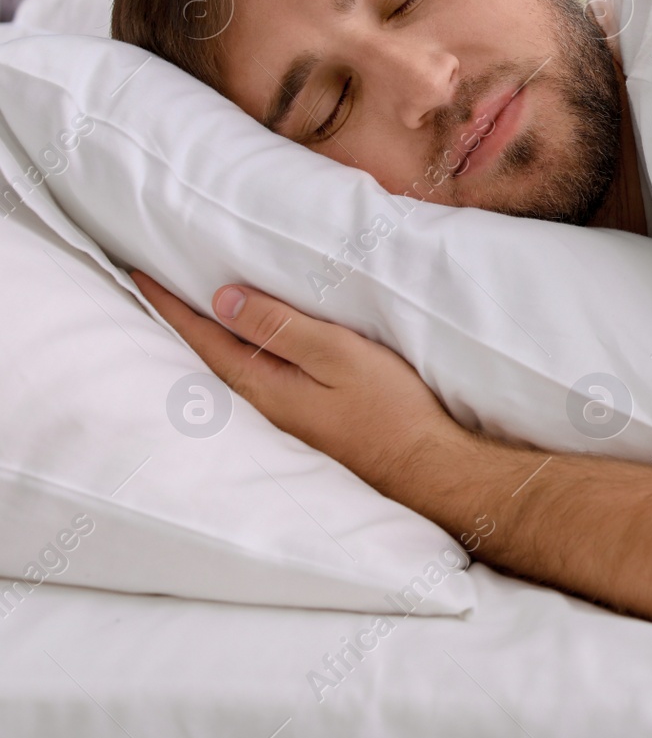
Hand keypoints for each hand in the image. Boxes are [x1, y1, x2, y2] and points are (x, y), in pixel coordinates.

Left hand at [132, 271, 462, 494]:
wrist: (425, 465)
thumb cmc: (388, 408)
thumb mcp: (336, 355)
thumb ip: (282, 328)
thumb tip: (223, 301)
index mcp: (264, 386)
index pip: (205, 336)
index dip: (172, 303)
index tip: (140, 272)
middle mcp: (264, 405)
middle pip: (210, 355)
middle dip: (182, 319)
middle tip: (155, 284)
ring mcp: (285, 417)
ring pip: (233, 368)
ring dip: (211, 337)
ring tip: (193, 309)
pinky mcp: (308, 420)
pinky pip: (258, 378)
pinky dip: (242, 353)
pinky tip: (249, 347)